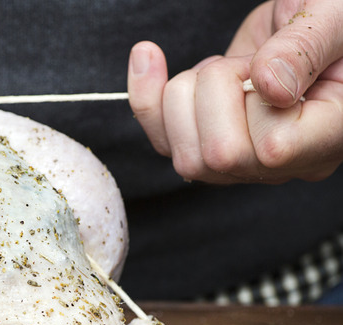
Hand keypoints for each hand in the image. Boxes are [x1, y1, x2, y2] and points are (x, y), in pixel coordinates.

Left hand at [127, 0, 342, 183]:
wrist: (306, 22)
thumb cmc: (331, 19)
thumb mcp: (331, 17)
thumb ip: (304, 48)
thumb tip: (269, 86)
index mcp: (331, 133)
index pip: (273, 148)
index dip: (252, 101)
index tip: (264, 64)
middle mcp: (287, 161)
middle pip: (218, 156)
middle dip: (213, 89)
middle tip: (245, 62)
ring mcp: (244, 161)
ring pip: (185, 156)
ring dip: (186, 94)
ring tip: (224, 67)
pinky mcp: (206, 145)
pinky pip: (160, 140)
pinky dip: (146, 96)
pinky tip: (148, 57)